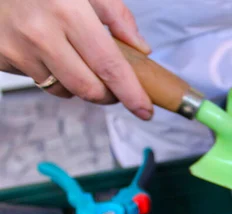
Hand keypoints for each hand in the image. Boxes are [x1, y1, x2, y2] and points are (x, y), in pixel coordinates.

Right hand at [0, 0, 152, 119]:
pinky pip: (37, 79)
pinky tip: (46, 48)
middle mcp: (41, 34)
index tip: (144, 110)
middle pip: (88, 88)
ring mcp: (17, 48)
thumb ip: (115, 15)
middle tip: (114, 86)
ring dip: (78, 84)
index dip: (130, 93)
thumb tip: (140, 48)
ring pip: (63, 90)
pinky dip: (51, 73)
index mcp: (68, 12)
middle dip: (108, 95)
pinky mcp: (2, 57)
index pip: (109, 66)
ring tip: (75, 56)